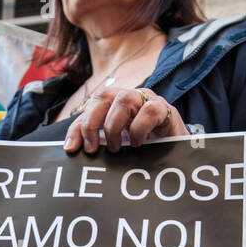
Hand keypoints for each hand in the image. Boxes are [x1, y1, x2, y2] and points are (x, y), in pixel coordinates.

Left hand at [64, 85, 186, 154]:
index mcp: (115, 102)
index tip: (74, 149)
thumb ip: (94, 142)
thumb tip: (70, 148)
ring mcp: (148, 100)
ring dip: (115, 126)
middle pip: (104, 94)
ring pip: (125, 99)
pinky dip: (139, 129)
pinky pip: (149, 110)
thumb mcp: (115, 144)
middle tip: (94, 148)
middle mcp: (130, 97)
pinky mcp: (165, 109)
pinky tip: (138, 144)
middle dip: (92, 122)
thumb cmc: (143, 147)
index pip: (92, 103)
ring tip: (117, 147)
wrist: (174, 152)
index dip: (79, 125)